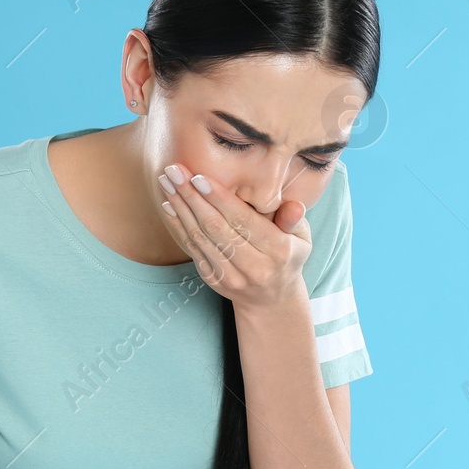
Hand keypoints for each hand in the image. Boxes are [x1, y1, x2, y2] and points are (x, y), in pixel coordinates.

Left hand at [156, 162, 311, 311]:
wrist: (271, 298)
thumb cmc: (288, 255)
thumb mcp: (301, 237)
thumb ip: (294, 219)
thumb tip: (294, 206)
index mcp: (278, 251)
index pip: (244, 220)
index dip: (220, 198)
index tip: (199, 176)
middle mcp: (254, 267)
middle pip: (216, 227)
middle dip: (192, 196)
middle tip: (175, 170)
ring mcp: (231, 276)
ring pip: (200, 238)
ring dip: (180, 207)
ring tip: (167, 181)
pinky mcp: (213, 279)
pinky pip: (192, 249)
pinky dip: (178, 225)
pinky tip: (169, 204)